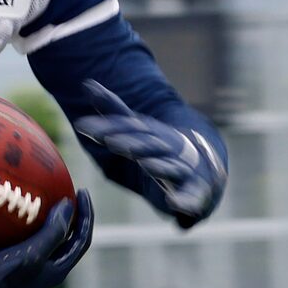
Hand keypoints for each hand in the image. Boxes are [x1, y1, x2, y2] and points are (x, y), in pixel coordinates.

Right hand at [0, 193, 93, 287]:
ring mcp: (32, 267)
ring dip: (54, 220)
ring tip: (51, 199)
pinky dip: (35, 225)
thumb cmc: (5, 274)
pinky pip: (32, 240)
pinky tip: (24, 214)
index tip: (81, 192)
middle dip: (73, 216)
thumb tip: (69, 205)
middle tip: (70, 193)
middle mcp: (49, 270)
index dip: (86, 215)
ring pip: (51, 240)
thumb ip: (54, 230)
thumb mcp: (33, 251)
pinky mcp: (16, 263)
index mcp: (58, 269)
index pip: (82, 239)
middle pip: (69, 239)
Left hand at [73, 81, 225, 229]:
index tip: (82, 126)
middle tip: (111, 141)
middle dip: (131, 142)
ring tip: (146, 164)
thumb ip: (113, 110)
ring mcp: (183, 170)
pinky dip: (184, 201)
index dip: (108, 127)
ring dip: (160, 166)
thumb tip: (87, 83)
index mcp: (153, 134)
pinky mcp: (195, 192)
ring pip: (171, 167)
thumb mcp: (137, 129)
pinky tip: (174, 204)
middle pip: (149, 144)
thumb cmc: (162, 148)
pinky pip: (191, 198)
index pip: (129, 128)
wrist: (206, 169)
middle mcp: (169, 148)